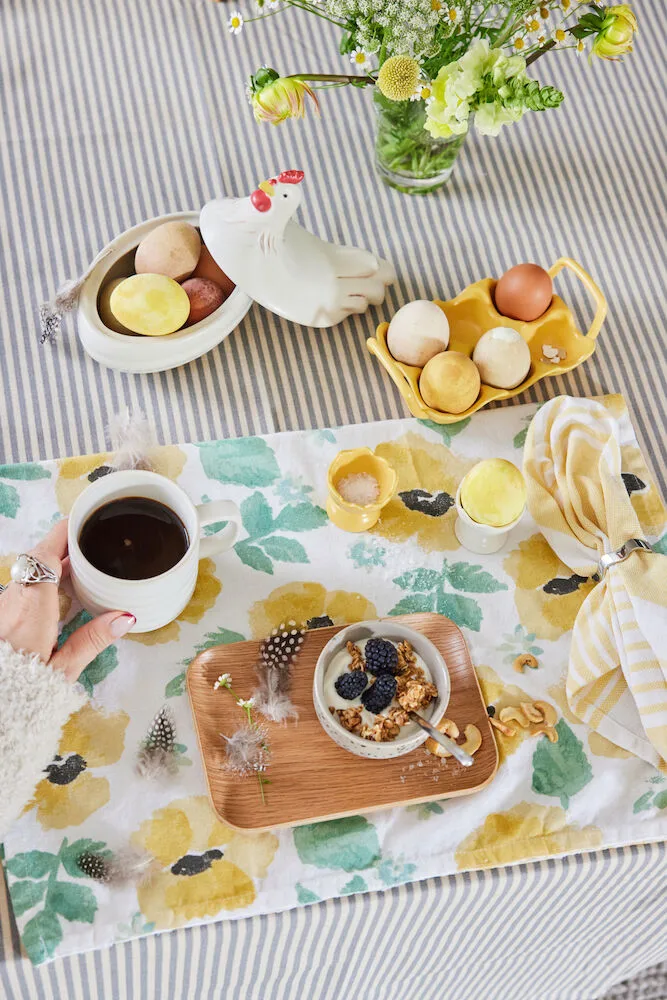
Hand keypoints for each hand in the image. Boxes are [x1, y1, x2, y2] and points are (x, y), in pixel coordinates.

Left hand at [0, 519, 134, 682]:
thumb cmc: (24, 692)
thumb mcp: (63, 670)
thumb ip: (93, 640)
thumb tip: (125, 617)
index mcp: (33, 607)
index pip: (47, 554)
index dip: (65, 533)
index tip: (84, 519)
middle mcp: (13, 599)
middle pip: (38, 559)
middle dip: (65, 547)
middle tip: (92, 541)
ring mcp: (4, 606)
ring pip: (29, 573)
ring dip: (53, 566)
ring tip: (82, 565)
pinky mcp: (1, 615)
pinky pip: (22, 587)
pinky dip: (42, 581)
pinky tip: (60, 592)